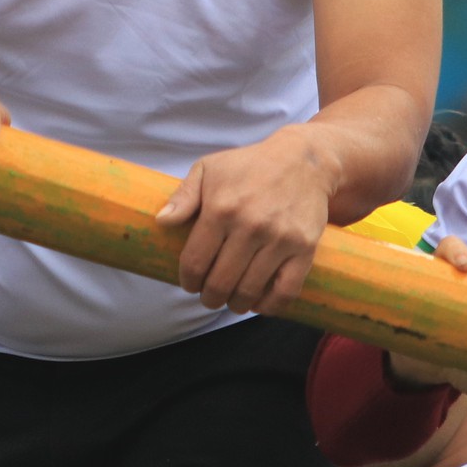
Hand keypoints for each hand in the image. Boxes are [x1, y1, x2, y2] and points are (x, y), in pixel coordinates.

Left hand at [155, 127, 336, 314]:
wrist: (303, 160)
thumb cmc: (249, 166)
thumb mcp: (208, 168)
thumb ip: (183, 196)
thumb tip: (162, 221)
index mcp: (221, 209)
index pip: (196, 262)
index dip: (188, 281)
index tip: (190, 284)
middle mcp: (250, 226)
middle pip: (221, 282)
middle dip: (210, 297)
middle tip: (209, 297)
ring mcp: (280, 238)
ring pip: (250, 291)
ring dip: (235, 305)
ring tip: (231, 301)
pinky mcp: (304, 248)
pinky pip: (286, 290)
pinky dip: (269, 306)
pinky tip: (259, 304)